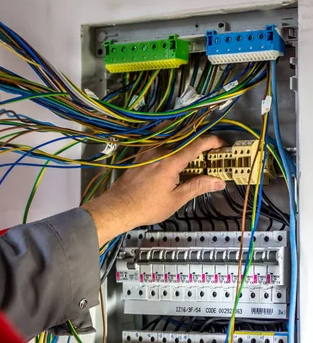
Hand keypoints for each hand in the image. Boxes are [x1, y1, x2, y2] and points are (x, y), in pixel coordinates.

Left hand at [83, 135, 224, 246]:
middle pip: (185, 137)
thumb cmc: (147, 206)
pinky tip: (173, 146)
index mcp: (171, 161)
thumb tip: (219, 182)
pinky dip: (169, 138)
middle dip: (201, 140)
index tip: (223, 145)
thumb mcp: (175, 200)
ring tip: (195, 148)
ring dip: (186, 137)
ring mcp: (148, 150)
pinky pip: (157, 139)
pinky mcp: (140, 154)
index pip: (197, 145)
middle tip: (211, 151)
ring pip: (171, 135)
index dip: (212, 142)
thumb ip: (197, 187)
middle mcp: (160, 150)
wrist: (118, 207)